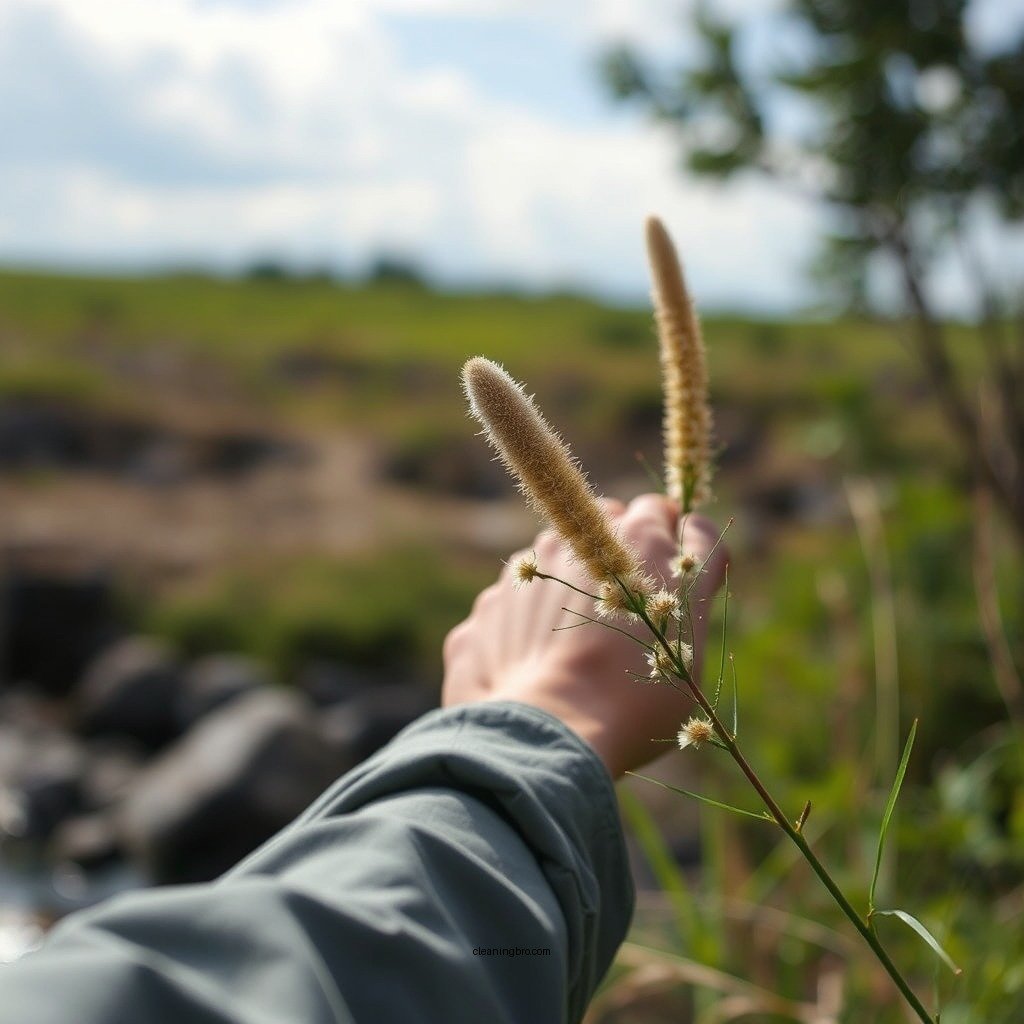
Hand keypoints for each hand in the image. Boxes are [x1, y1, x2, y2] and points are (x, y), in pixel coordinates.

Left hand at [442, 494, 727, 776]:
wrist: (550, 729)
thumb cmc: (639, 689)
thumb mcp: (694, 632)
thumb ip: (695, 574)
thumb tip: (690, 534)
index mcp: (637, 539)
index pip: (660, 511)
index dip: (670, 541)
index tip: (673, 571)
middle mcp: (577, 538)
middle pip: (605, 525)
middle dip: (617, 552)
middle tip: (629, 605)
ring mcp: (525, 568)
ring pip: (554, 558)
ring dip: (569, 582)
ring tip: (580, 643)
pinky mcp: (491, 603)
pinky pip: (514, 602)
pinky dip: (526, 623)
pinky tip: (540, 667)